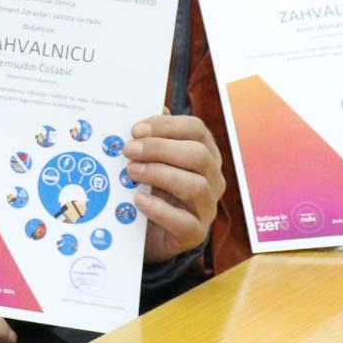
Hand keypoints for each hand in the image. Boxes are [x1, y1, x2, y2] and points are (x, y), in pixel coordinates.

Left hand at [122, 113, 223, 261]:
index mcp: (204, 154)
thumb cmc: (153, 190)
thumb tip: (154, 107)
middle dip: (160, 148)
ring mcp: (207, 207)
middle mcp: (212, 178)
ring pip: (196, 185)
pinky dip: (159, 209)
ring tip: (131, 172)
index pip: (196, 129)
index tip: (136, 130)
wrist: (150, 235)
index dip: (166, 125)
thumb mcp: (151, 161)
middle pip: (198, 155)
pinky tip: (138, 200)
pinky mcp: (195, 233)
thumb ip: (151, 137)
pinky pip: (184, 221)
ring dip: (160, 174)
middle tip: (129, 149)